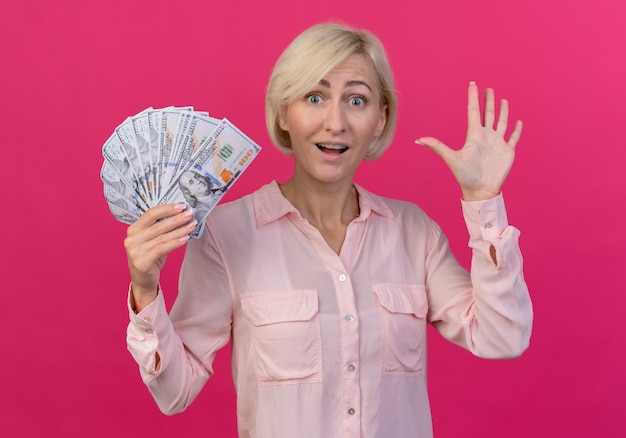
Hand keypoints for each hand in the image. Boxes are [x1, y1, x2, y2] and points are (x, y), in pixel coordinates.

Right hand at [124, 203, 196, 309]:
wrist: (143, 280)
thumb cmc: (150, 257)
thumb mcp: (152, 240)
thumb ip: (160, 228)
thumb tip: (181, 214)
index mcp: (133, 230)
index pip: (150, 214)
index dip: (166, 209)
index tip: (181, 206)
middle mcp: (131, 239)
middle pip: (158, 225)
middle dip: (176, 219)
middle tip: (190, 214)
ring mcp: (134, 251)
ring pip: (162, 237)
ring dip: (180, 230)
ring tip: (192, 225)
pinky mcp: (141, 262)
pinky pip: (161, 249)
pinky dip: (175, 243)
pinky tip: (185, 239)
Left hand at [416, 82, 522, 200]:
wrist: (480, 190)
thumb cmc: (465, 176)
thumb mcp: (451, 158)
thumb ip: (437, 147)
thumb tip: (418, 140)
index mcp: (474, 135)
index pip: (474, 112)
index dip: (473, 98)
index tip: (473, 84)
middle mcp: (486, 136)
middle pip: (488, 114)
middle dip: (488, 101)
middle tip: (489, 89)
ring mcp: (497, 143)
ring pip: (501, 122)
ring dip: (503, 111)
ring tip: (503, 100)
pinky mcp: (508, 151)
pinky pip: (514, 137)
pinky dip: (517, 129)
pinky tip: (518, 122)